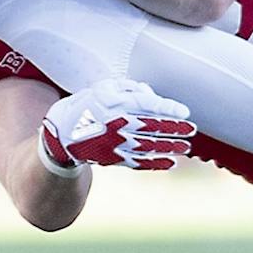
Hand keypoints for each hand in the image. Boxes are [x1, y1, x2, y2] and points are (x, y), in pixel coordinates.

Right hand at [39, 77, 195, 171]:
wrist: (60, 136)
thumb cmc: (85, 105)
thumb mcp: (103, 88)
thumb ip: (128, 89)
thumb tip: (151, 95)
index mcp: (114, 104)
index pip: (147, 105)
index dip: (168, 109)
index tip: (185, 112)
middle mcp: (117, 125)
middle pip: (152, 127)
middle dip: (174, 129)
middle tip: (192, 130)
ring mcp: (115, 144)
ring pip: (149, 147)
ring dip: (169, 147)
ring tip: (186, 147)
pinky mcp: (114, 159)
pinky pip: (139, 163)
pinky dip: (156, 164)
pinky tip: (171, 163)